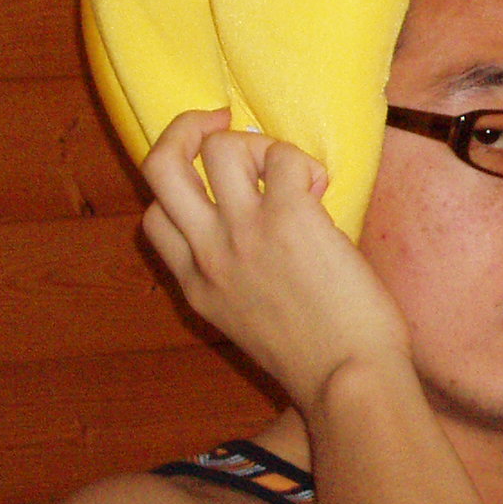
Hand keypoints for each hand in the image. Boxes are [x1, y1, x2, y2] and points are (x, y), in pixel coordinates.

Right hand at [140, 108, 413, 411]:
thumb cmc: (320, 359)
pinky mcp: (290, 218)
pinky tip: (321, 190)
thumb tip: (265, 235)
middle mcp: (208, 254)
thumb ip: (241, 279)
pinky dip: (303, 162)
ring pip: (219, 146)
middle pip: (159, 164)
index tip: (221, 191)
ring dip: (257, 144)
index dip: (181, 191)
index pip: (154, 217)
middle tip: (222, 122)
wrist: (348, 381)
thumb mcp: (251, 324)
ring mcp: (243, 233)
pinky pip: (284, 156)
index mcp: (196, 285)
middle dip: (186, 128)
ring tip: (291, 173)